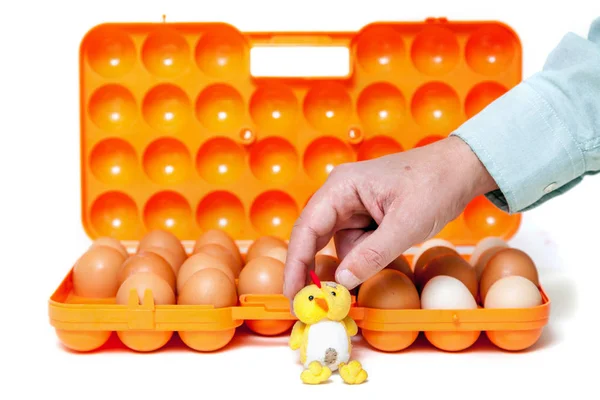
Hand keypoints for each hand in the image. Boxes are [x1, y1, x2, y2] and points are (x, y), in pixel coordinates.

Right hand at [283, 136, 497, 300]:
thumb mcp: (406, 224)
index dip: (296, 262)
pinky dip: (363, 260)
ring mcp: (352, 206)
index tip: (292, 293)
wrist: (461, 169)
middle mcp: (340, 195)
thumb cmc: (435, 185)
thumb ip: (372, 254)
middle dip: (313, 269)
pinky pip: (356, 244)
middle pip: (314, 237)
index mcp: (342, 187)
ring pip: (339, 245)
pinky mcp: (366, 217)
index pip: (308, 227)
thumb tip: (341, 282)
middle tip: (308, 303)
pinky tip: (379, 264)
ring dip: (351, 265)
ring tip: (371, 270)